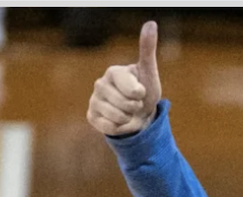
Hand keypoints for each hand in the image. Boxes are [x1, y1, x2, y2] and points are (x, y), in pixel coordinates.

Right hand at [86, 21, 161, 135]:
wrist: (139, 116)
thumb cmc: (145, 92)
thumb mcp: (149, 72)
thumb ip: (147, 49)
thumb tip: (151, 23)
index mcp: (113, 71)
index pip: (133, 90)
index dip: (141, 95)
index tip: (141, 91)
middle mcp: (99, 84)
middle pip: (125, 104)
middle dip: (135, 108)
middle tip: (134, 104)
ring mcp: (93, 100)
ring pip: (117, 117)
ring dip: (128, 119)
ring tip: (127, 112)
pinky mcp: (91, 117)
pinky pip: (109, 127)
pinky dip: (119, 128)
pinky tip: (118, 121)